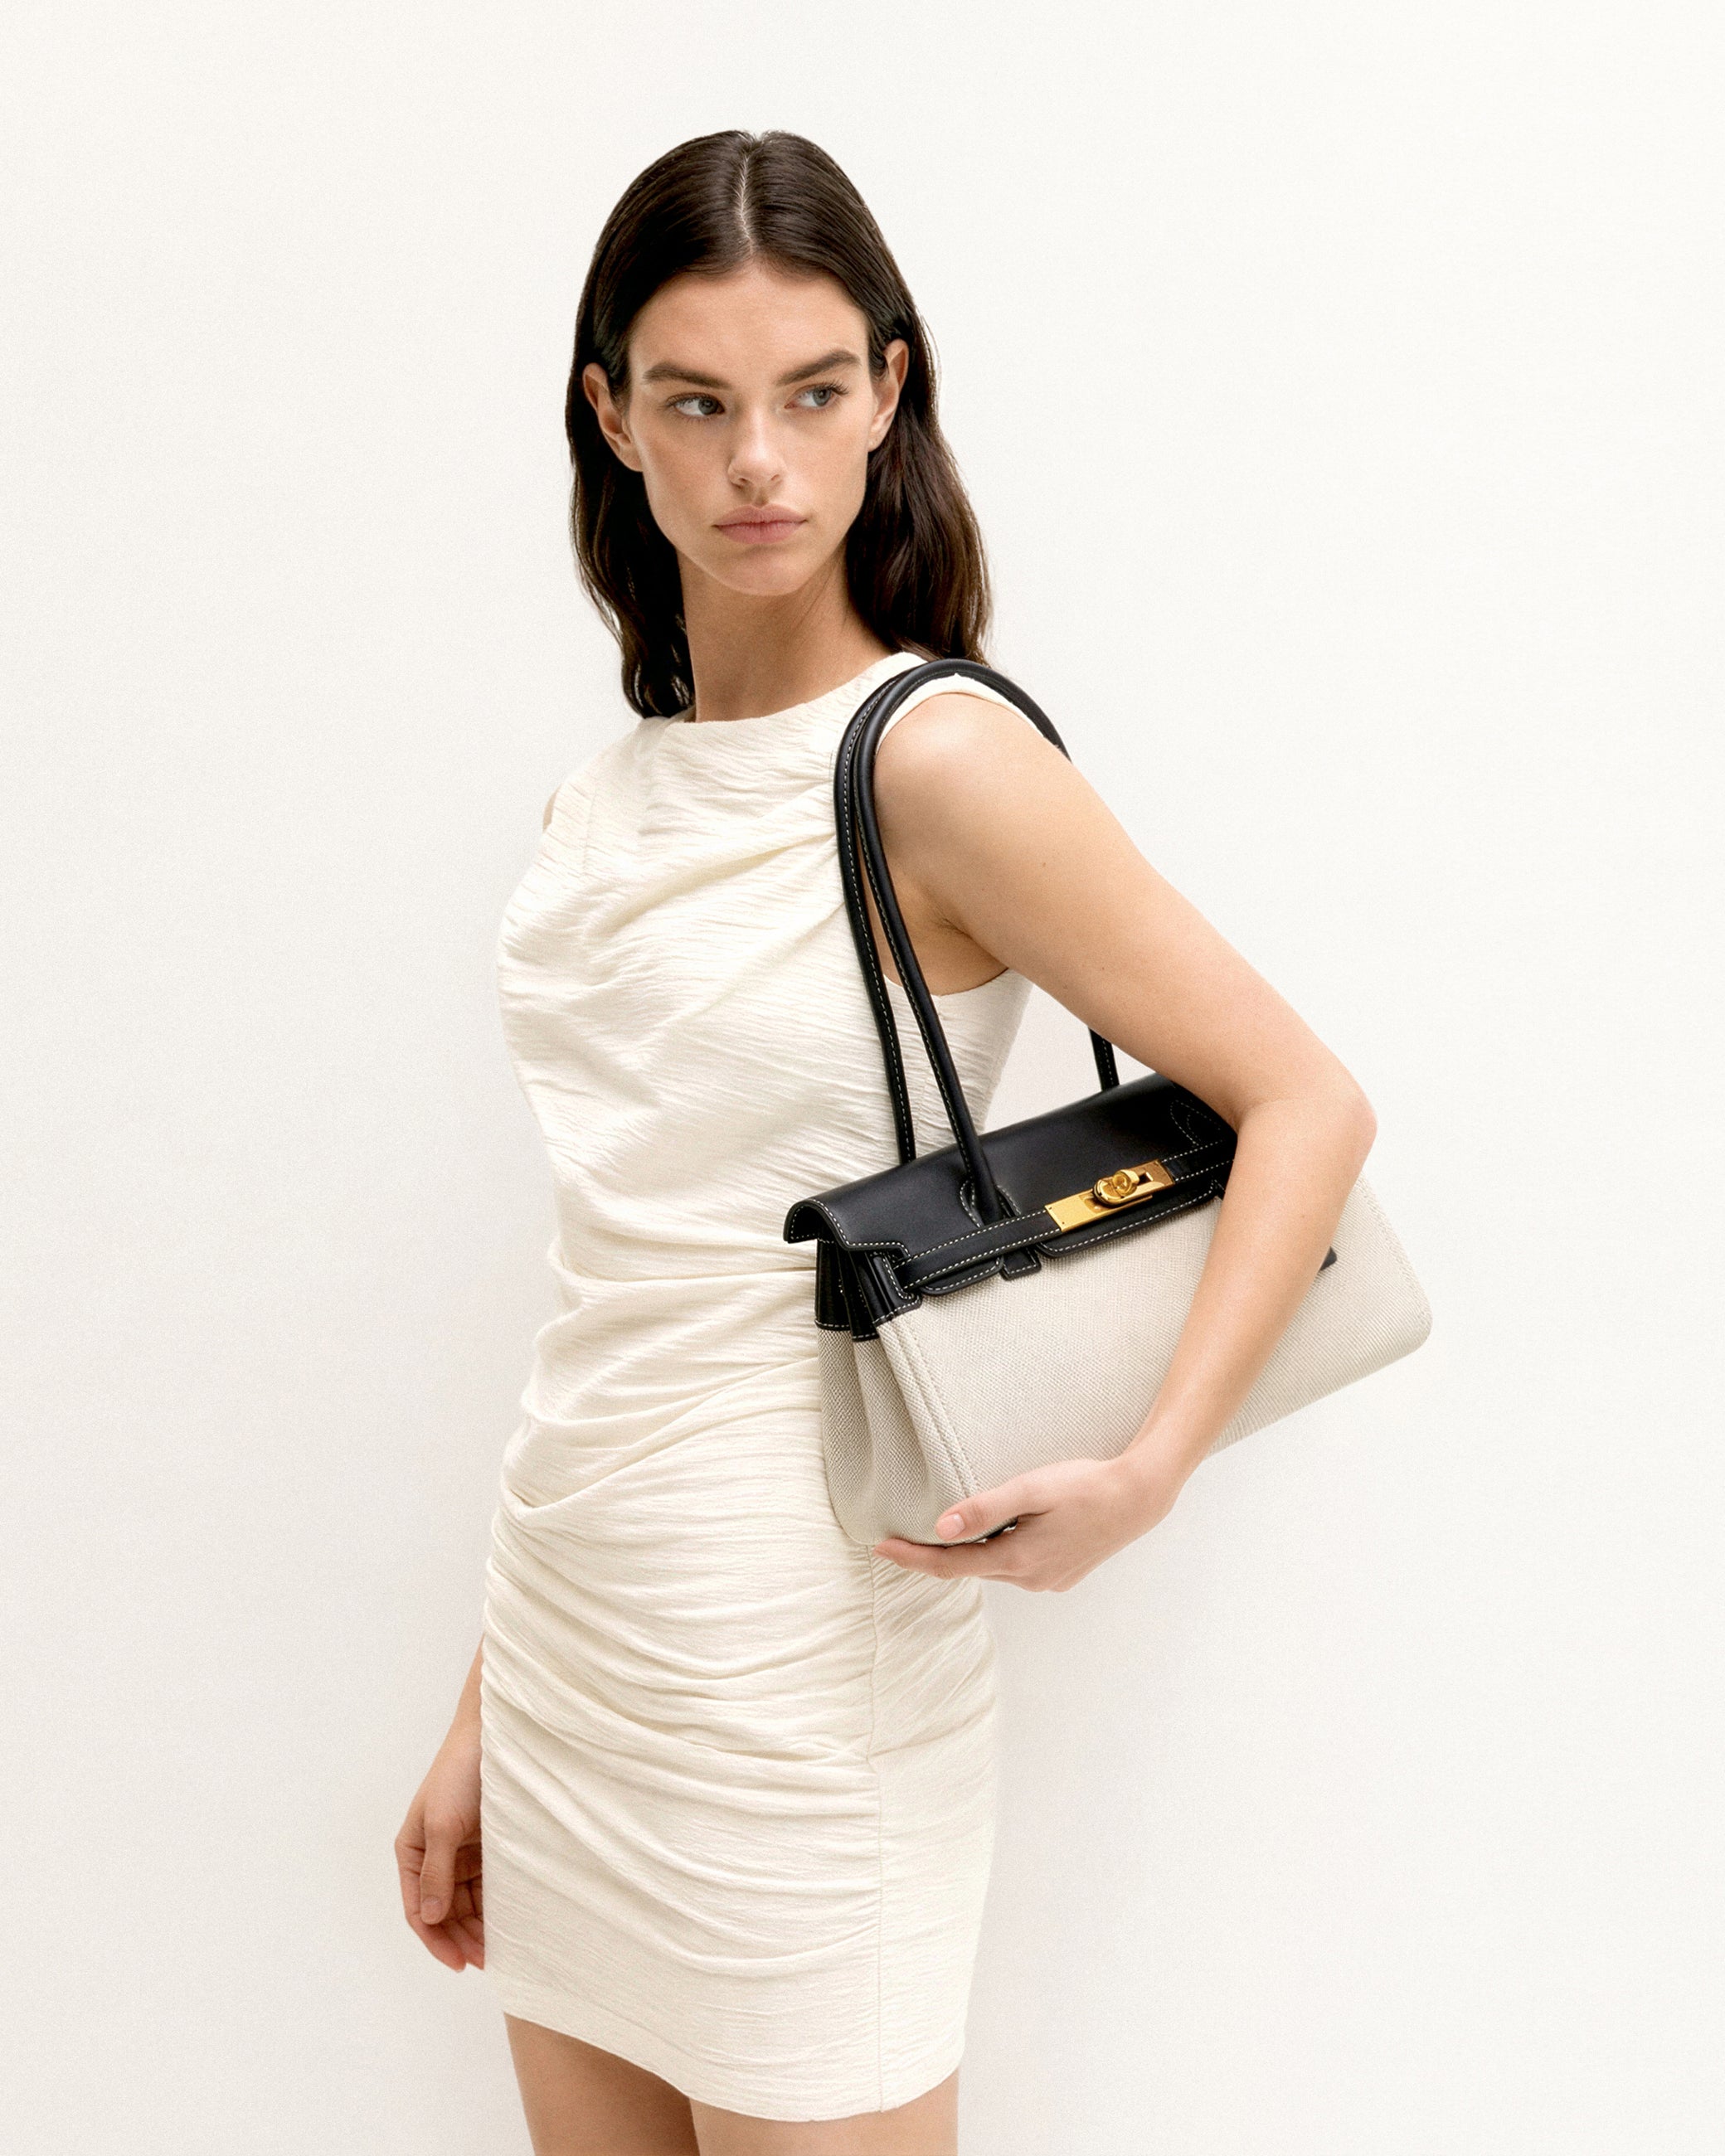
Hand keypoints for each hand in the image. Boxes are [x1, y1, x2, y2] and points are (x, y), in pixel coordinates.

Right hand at [395, 1715, 484, 1971]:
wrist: (495, 1736)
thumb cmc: (460, 1774)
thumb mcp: (443, 1825)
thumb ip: (436, 1872)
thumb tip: (429, 1918)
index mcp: (412, 1851)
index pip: (418, 1909)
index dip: (436, 1939)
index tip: (460, 1963)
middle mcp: (433, 1856)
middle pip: (443, 1911)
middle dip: (460, 1938)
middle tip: (487, 1961)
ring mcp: (460, 1853)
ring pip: (466, 1903)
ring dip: (478, 1927)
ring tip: (499, 1949)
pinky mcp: (486, 1847)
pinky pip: (487, 1885)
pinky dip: (494, 1906)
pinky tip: (509, 1921)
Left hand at [871, 1443, 1187, 1592]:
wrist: (1138, 1498)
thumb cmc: (1086, 1486)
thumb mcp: (1031, 1489)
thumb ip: (985, 1508)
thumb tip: (940, 1527)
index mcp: (1017, 1560)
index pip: (949, 1565)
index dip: (912, 1558)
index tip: (879, 1548)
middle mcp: (1029, 1579)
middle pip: (970, 1568)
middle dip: (938, 1554)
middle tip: (902, 1534)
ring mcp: (1048, 1581)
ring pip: (996, 1566)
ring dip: (972, 1551)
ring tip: (950, 1529)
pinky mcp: (1063, 1575)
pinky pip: (1019, 1566)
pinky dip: (1001, 1552)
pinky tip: (1002, 1532)